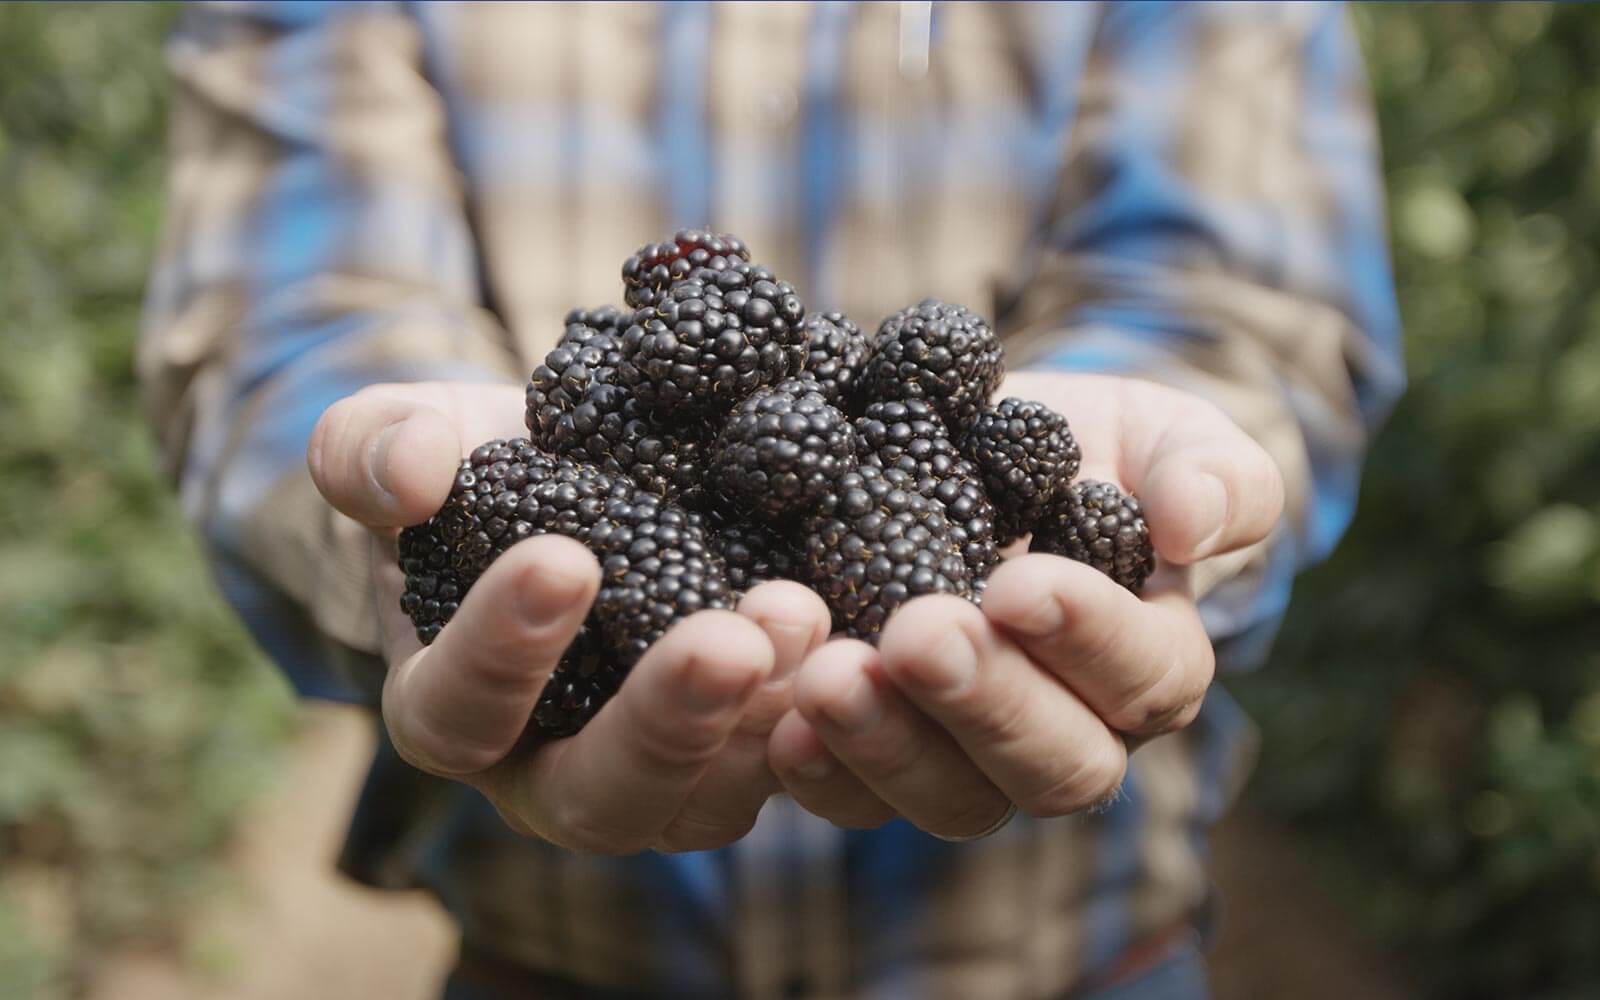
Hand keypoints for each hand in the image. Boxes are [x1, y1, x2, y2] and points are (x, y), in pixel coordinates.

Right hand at [308, 382, 830, 853]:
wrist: (577, 481)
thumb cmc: (475, 472)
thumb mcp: (408, 442)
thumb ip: (374, 449)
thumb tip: (409, 473)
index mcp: (453, 711)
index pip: (458, 711)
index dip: (501, 651)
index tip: (562, 559)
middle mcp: (554, 773)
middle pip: (601, 796)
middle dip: (665, 721)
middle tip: (726, 639)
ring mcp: (663, 776)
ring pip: (709, 799)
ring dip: (762, 718)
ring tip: (804, 613)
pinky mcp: (746, 752)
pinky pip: (789, 769)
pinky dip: (825, 717)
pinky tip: (858, 638)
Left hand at [767, 374, 1284, 837]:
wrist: (969, 456)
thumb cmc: (1082, 451)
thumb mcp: (1159, 434)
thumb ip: (1213, 474)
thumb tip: (1192, 525)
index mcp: (1149, 667)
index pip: (1144, 679)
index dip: (1089, 639)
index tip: (1020, 583)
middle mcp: (1066, 736)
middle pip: (1052, 767)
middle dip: (985, 702)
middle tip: (920, 634)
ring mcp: (966, 759)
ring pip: (950, 798)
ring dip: (888, 745)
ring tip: (829, 677)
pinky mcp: (875, 758)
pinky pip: (852, 798)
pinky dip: (817, 770)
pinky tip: (780, 720)